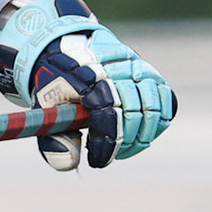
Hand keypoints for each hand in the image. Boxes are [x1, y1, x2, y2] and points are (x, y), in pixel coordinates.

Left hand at [0, 0, 175, 169]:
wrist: (63, 48)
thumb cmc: (55, 86)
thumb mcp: (45, 112)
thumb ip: (54, 141)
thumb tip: (73, 163)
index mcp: (84, 75)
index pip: (108, 114)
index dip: (107, 144)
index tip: (97, 161)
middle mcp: (113, 65)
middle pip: (133, 113)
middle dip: (124, 143)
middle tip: (111, 154)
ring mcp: (133, 63)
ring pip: (154, 106)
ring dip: (143, 135)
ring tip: (125, 146)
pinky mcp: (146, 67)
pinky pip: (166, 98)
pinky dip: (158, 120)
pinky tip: (141, 131)